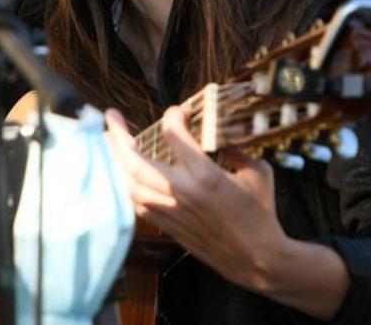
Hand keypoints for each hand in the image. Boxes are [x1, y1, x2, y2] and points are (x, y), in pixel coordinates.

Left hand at [104, 106, 286, 291]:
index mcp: (206, 176)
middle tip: (111, 116)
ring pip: (129, 184)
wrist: (256, 259)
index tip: (177, 112)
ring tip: (109, 142)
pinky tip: (123, 174)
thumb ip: (236, 150)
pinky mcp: (168, 226)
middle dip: (119, 135)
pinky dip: (126, 186)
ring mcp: (171, 211)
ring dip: (116, 160)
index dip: (171, 116)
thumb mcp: (258, 172)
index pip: (174, 136)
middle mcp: (182, 192)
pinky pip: (136, 204)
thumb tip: (220, 134)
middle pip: (136, 160)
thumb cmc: (261, 214)